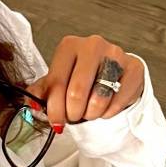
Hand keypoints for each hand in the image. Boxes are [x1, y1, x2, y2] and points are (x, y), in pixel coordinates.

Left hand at [24, 36, 143, 130]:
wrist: (114, 76)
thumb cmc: (83, 79)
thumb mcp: (58, 82)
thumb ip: (42, 92)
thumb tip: (30, 104)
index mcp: (69, 46)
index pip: (56, 83)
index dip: (54, 109)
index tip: (56, 121)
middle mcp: (92, 45)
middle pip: (77, 93)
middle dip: (73, 113)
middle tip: (75, 116)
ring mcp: (116, 54)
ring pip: (99, 99)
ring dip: (92, 114)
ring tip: (90, 110)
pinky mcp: (134, 68)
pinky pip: (118, 101)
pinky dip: (109, 112)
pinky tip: (106, 107)